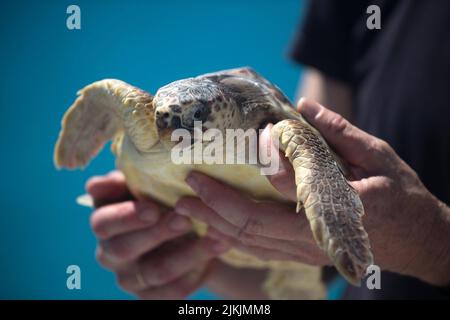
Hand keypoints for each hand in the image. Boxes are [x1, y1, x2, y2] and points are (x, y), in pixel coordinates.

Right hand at [86, 171, 230, 298]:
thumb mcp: (138, 185)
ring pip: (156, 270)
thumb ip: (120, 181)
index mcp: (104, 224)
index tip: (152, 208)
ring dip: (187, 252)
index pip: (102, 224)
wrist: (181, 229)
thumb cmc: (156, 198)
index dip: (126, 217)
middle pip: (125, 249)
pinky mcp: (155, 295)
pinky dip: (198, 270)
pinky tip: (217, 250)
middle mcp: (111, 255)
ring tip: (212, 236)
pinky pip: (174, 289)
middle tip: (184, 219)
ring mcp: (132, 279)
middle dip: (157, 233)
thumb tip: (100, 182)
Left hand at [175, 98, 449, 285]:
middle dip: (211, 208)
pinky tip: (215, 228)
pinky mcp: (304, 254)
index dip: (232, 188)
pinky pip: (261, 249)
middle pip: (249, 228)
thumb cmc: (401, 197)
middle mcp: (311, 239)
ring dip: (216, 224)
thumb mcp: (376, 158)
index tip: (203, 172)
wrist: (417, 240)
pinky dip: (234, 238)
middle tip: (183, 189)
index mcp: (330, 211)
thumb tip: (300, 111)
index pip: (270, 202)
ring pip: (250, 243)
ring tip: (187, 208)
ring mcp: (306, 252)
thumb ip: (337, 136)